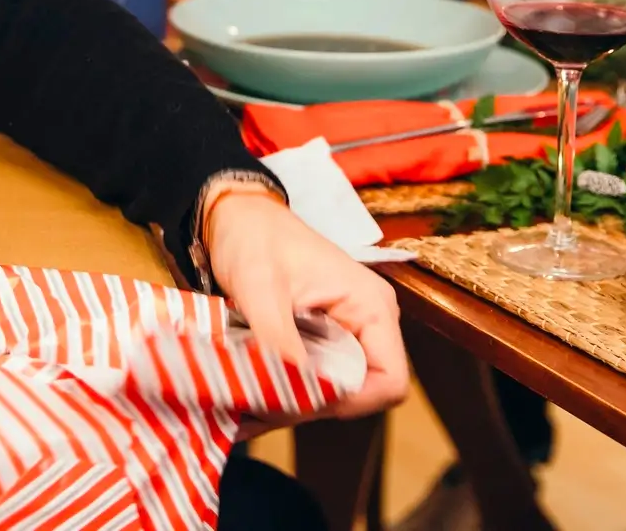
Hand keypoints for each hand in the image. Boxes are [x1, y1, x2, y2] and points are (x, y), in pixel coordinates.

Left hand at [206, 192, 406, 419]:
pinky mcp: (324, 338)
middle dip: (313, 407)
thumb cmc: (254, 238)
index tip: (300, 403)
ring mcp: (348, 332)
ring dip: (294, 405)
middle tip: (261, 409)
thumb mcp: (260, 287)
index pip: (390, 380)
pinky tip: (250, 400)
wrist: (236, 214)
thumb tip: (293, 393)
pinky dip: (285, 393)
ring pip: (335, 391)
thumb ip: (279, 338)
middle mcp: (368, 323)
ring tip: (247, 409)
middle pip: (361, 392)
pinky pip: (315, 378)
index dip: (351, 401)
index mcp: (371, 307)